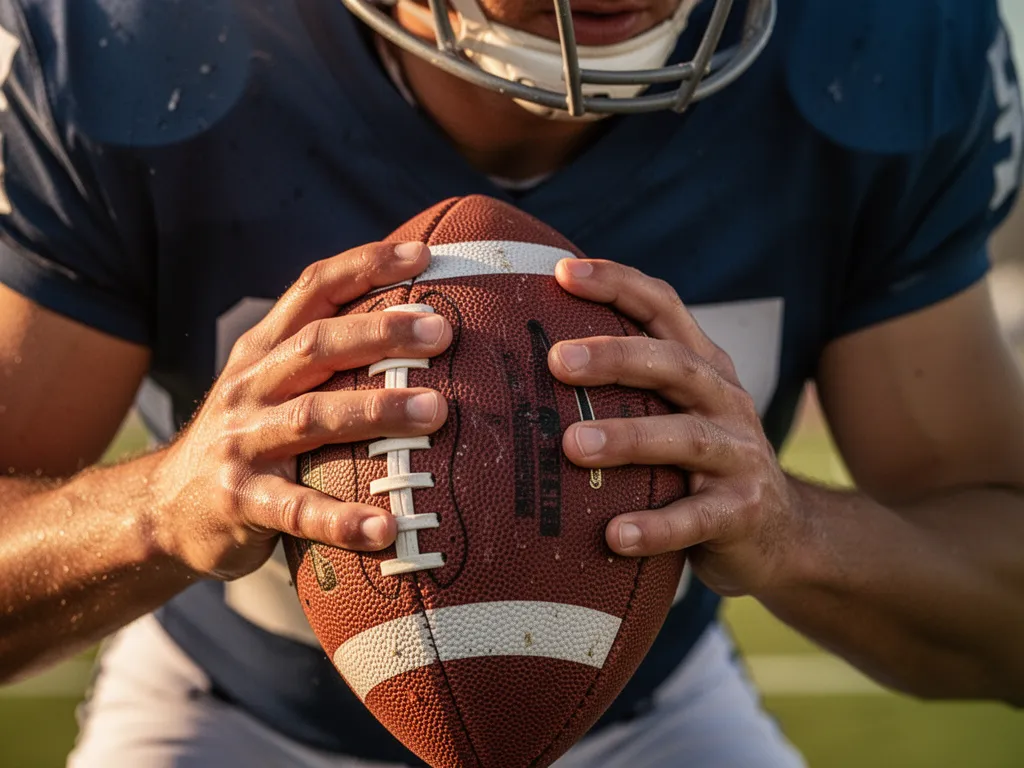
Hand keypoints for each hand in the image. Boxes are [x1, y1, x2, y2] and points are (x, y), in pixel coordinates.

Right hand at [153, 242, 451, 579]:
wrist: (164, 507)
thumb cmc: (246, 438)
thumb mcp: (270, 385)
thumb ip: (324, 358)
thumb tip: (414, 327)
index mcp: (263, 351)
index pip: (313, 290)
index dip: (365, 266)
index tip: (423, 256)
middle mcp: (249, 387)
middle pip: (317, 346)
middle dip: (380, 333)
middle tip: (441, 330)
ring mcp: (241, 443)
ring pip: (313, 418)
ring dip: (377, 411)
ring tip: (436, 412)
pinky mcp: (240, 501)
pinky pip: (297, 510)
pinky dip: (342, 520)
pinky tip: (388, 528)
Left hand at [548, 259, 800, 595]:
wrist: (782, 533)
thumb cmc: (699, 466)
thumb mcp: (675, 414)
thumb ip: (627, 389)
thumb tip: (527, 365)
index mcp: (703, 368)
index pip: (664, 309)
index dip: (618, 284)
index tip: (562, 272)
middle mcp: (725, 401)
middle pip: (674, 365)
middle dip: (616, 356)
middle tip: (556, 360)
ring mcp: (740, 455)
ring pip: (686, 438)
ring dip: (628, 439)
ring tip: (572, 446)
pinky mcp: (744, 511)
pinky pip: (697, 519)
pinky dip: (656, 527)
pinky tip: (614, 535)